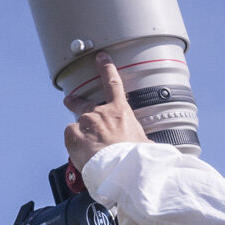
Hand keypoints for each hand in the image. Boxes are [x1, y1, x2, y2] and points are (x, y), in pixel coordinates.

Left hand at [63, 52, 148, 171]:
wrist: (121, 167)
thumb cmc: (136, 157)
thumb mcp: (146, 145)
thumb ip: (143, 143)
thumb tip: (155, 151)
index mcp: (120, 112)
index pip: (113, 83)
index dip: (106, 68)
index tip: (101, 57)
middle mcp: (100, 113)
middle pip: (84, 105)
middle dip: (75, 102)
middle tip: (69, 100)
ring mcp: (85, 123)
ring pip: (76, 127)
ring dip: (78, 135)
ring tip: (84, 150)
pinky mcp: (73, 135)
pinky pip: (70, 140)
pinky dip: (74, 147)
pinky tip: (82, 156)